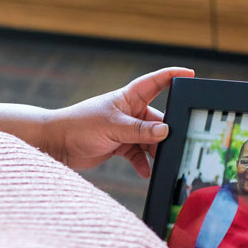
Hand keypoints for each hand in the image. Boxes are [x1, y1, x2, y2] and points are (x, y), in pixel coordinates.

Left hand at [42, 67, 194, 176]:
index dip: (173, 76)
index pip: (156, 82)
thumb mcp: (113, 127)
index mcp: (128, 98)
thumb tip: (166, 131)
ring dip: (155, 151)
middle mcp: (129, 112)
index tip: (191, 75)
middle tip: (178, 143)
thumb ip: (140, 131)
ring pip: (149, 139)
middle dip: (167, 132)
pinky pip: (137, 154)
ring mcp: (125, 129)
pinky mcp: (119, 146)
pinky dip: (142, 163)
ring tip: (162, 162)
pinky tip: (145, 172)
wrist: (56, 144)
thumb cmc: (80, 126)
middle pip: (158, 120)